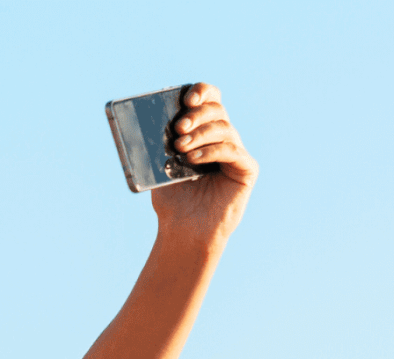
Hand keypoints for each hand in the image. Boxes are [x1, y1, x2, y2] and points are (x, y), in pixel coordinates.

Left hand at [150, 83, 258, 248]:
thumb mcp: (159, 167)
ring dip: (201, 135)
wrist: (183, 231)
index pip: (209, 100)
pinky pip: (233, 151)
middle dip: (197, 115)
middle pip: (217, 110)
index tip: (186, 98)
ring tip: (180, 148)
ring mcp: (236, 152)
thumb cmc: (173, 200)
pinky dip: (212, 151)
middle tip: (179, 128)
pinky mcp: (246, 169)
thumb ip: (158, 144)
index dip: (201, 92)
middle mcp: (223, 138)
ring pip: (224, 129)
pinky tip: (194, 158)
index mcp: (203, 131)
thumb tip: (147, 122)